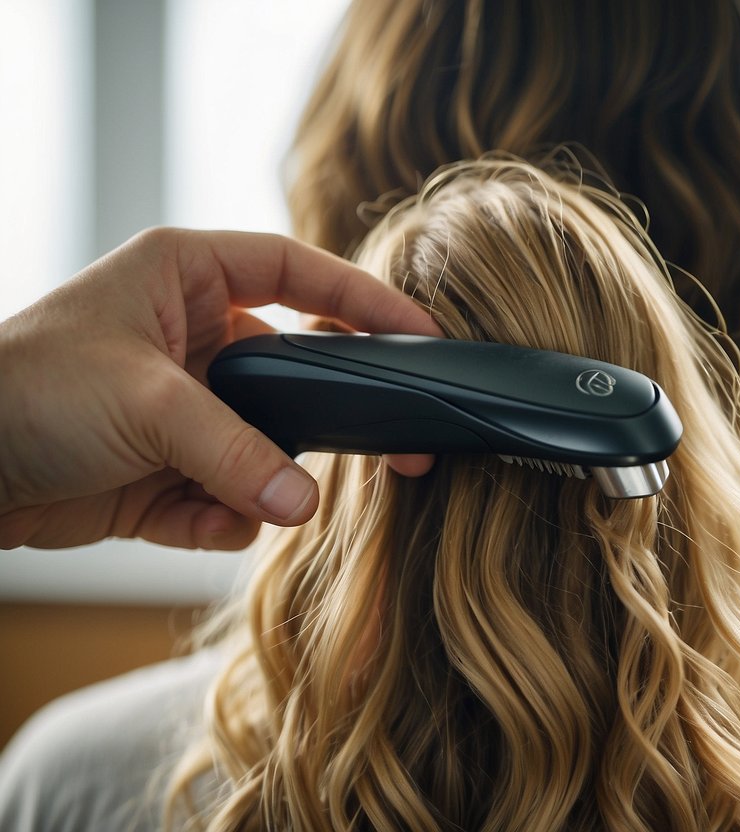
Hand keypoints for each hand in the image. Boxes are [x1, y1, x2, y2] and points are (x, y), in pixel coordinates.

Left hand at [0, 228, 441, 550]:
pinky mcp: (165, 471)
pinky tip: (178, 517)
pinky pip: (227, 497)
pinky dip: (214, 516)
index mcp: (187, 278)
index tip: (421, 333)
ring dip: (257, 482)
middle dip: (326, 419)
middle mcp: (193, 338)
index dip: (364, 300)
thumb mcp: (145, 404)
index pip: (299, 274)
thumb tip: (305, 505)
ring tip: (222, 498)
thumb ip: (236, 453)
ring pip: (266, 447)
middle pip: (295, 373)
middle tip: (395, 447)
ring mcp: (183, 408)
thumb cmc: (21, 391)